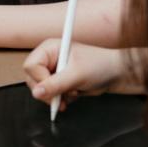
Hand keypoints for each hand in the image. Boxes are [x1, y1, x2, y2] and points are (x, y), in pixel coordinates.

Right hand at [23, 40, 138, 112]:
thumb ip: (55, 84)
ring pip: (40, 90)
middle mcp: (49, 58)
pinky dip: (60, 99)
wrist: (116, 74)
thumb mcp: (76, 75)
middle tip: (59, 98)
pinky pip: (50, 95)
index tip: (53, 88)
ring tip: (71, 94)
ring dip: (55, 97)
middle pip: (32, 79)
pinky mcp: (59, 82)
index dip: (40, 79)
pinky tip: (73, 94)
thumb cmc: (100, 65)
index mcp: (50, 48)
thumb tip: (36, 93)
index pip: (31, 66)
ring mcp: (53, 71)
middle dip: (47, 91)